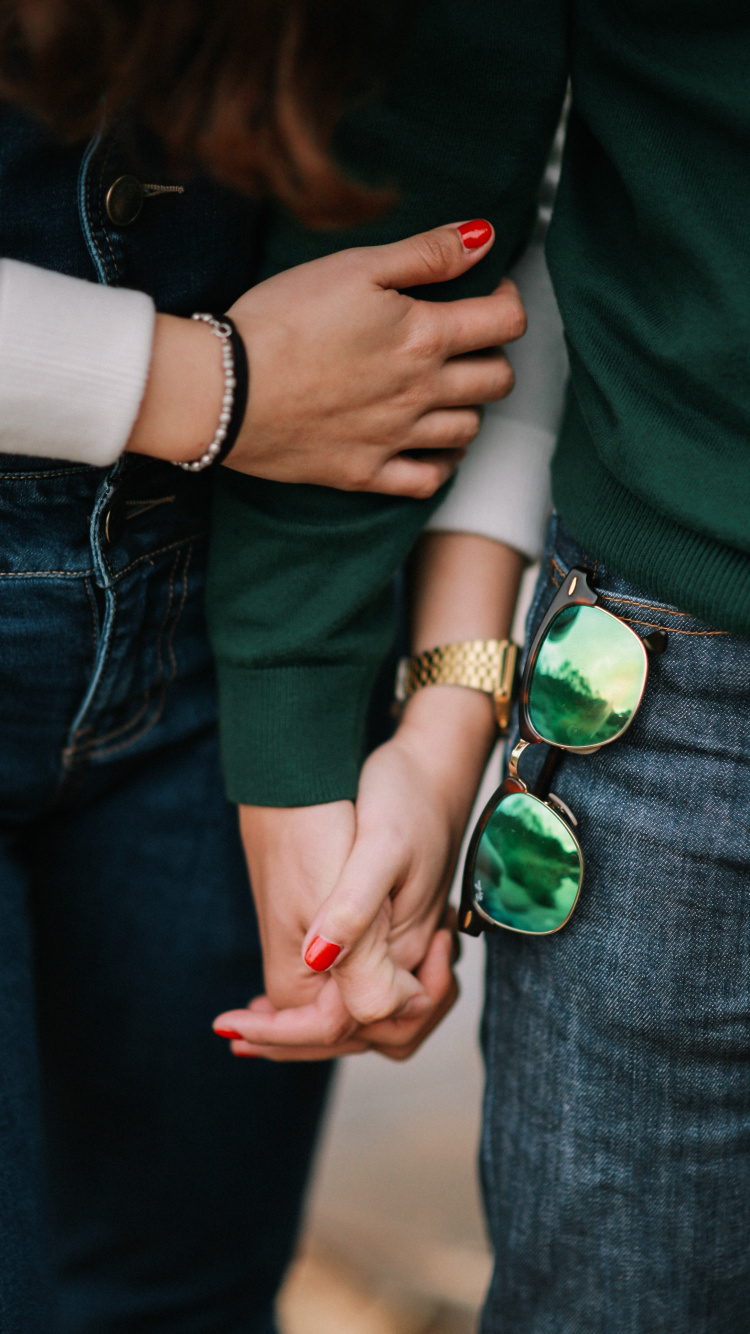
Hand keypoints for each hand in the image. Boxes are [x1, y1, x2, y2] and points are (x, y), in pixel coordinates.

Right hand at [127, 220, 525, 498]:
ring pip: (469, 429)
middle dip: (492, 355)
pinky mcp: (366, 473)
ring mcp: (396, 438)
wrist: (224, 389)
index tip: (489, 293)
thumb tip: (485, 237)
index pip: (506, 323)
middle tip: (465, 341)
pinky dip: (440, 462)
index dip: (508, 302)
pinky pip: (428, 479)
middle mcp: (422, 393)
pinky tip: (429, 443)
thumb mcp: (355, 267)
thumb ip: (426, 253)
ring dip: (468, 406)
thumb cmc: (282, 319)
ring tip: (444, 388)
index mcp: (424, 337)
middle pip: (497, 380)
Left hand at [213, 685, 494, 1057]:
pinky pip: (363, 987)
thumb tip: (315, 962)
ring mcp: (404, 944)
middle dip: (297, 1042)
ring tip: (255, 1021)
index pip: (345, 1023)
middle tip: (236, 1032)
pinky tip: (287, 989)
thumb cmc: (406, 797)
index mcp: (402, 945)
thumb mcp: (382, 847)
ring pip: (364, 1019)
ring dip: (314, 1029)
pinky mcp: (395, 928)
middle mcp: (408, 956)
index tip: (228, 1027)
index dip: (286, 1034)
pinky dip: (326, 1001)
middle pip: (358, 1034)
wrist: (432, 765)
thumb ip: (355, 910)